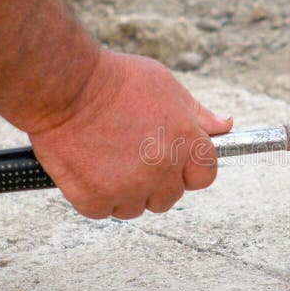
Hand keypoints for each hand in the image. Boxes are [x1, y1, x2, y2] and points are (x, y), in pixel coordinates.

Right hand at [28, 50, 231, 219]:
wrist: (64, 85)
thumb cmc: (115, 79)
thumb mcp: (166, 86)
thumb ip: (197, 113)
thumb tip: (225, 125)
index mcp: (185, 142)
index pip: (205, 175)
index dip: (189, 169)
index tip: (174, 162)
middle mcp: (161, 169)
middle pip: (170, 197)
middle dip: (156, 182)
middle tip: (133, 156)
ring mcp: (127, 187)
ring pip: (135, 208)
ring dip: (124, 192)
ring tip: (107, 159)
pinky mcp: (94, 198)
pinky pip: (103, 211)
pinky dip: (95, 196)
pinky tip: (88, 168)